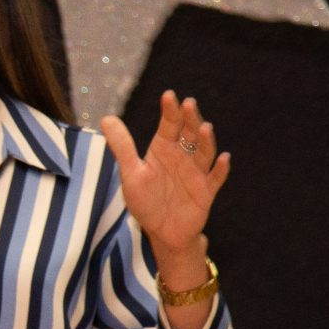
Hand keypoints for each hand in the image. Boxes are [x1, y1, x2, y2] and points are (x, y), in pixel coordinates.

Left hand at [100, 90, 231, 265]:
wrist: (162, 233)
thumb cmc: (146, 201)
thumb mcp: (131, 173)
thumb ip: (122, 147)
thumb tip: (106, 118)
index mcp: (164, 149)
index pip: (169, 125)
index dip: (170, 110)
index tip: (169, 96)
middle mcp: (182, 157)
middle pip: (189, 133)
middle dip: (190, 119)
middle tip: (189, 104)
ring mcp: (196, 173)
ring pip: (204, 152)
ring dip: (206, 141)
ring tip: (205, 127)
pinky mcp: (206, 192)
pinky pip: (215, 178)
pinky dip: (221, 169)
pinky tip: (223, 159)